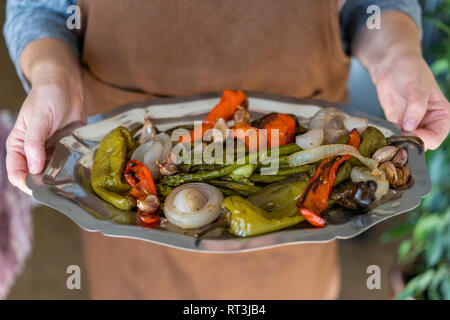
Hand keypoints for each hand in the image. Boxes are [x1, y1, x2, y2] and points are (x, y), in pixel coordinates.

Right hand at [6, 69, 82, 193]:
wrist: (66, 86)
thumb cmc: (47, 97)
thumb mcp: (39, 118)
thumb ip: (34, 142)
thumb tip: (33, 168)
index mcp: (19, 145)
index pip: (16, 172)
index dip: (25, 183)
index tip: (40, 188)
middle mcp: (33, 152)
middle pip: (35, 177)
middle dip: (45, 184)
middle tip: (59, 186)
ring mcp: (50, 152)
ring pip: (52, 174)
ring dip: (60, 179)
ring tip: (71, 182)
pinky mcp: (65, 149)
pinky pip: (67, 165)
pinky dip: (72, 169)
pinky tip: (80, 172)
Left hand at [372, 51, 449, 149]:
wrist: (392, 65)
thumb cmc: (410, 70)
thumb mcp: (416, 86)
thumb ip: (415, 107)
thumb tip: (410, 127)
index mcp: (442, 115)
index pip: (436, 138)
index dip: (423, 139)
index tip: (409, 132)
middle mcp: (428, 123)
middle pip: (421, 143)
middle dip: (409, 142)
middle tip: (397, 134)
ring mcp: (412, 124)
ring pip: (406, 142)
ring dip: (397, 140)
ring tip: (390, 130)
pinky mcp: (397, 123)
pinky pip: (394, 136)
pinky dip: (388, 135)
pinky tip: (384, 130)